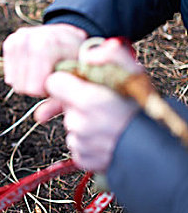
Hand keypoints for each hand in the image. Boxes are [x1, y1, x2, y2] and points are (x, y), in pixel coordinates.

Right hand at [2, 24, 86, 96]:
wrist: (69, 38)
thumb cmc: (76, 64)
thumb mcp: (77, 82)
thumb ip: (60, 101)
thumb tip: (40, 118)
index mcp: (56, 45)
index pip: (34, 86)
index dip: (44, 92)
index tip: (57, 84)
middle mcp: (38, 37)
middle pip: (22, 85)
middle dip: (34, 89)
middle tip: (48, 81)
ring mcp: (23, 36)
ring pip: (13, 79)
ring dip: (25, 83)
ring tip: (40, 76)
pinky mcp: (12, 40)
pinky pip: (7, 70)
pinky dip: (16, 76)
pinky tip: (29, 72)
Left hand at [35, 39, 141, 171]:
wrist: (158, 149)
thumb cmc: (145, 110)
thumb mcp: (134, 75)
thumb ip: (112, 56)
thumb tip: (89, 54)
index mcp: (89, 100)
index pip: (54, 83)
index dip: (66, 80)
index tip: (78, 82)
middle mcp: (80, 123)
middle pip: (64, 105)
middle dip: (76, 102)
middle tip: (100, 103)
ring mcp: (80, 142)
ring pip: (71, 125)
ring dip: (84, 122)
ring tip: (107, 122)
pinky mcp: (82, 158)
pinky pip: (77, 144)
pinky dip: (87, 141)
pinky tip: (105, 137)